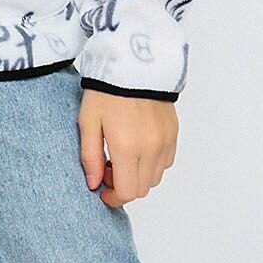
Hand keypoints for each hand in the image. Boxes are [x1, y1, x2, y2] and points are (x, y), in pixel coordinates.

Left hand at [78, 90, 177, 206]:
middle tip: (108, 167)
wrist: (133, 63)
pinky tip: (138, 147)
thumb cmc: (106, 90)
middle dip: (124, 187)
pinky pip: (166, 161)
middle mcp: (151, 148)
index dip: (114, 198)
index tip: (102, 191)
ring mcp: (165, 140)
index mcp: (127, 147)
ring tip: (122, 155)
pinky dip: (152, 163)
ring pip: (155, 177)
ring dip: (138, 175)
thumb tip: (93, 184)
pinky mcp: (173, 132)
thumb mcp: (88, 123)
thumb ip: (90, 157)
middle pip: (142, 189)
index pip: (127, 192)